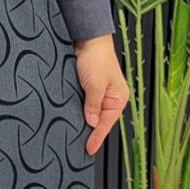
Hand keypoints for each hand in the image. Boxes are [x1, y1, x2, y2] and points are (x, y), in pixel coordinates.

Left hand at [73, 35, 128, 155]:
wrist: (88, 39)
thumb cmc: (96, 58)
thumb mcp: (95, 84)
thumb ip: (93, 105)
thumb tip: (90, 123)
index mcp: (118, 98)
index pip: (106, 123)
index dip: (96, 137)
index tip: (89, 150)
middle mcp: (110, 98)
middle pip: (100, 121)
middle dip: (90, 132)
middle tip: (79, 148)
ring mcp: (100, 94)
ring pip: (91, 113)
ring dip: (83, 122)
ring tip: (74, 137)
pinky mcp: (89, 88)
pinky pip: (85, 104)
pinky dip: (79, 111)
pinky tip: (71, 118)